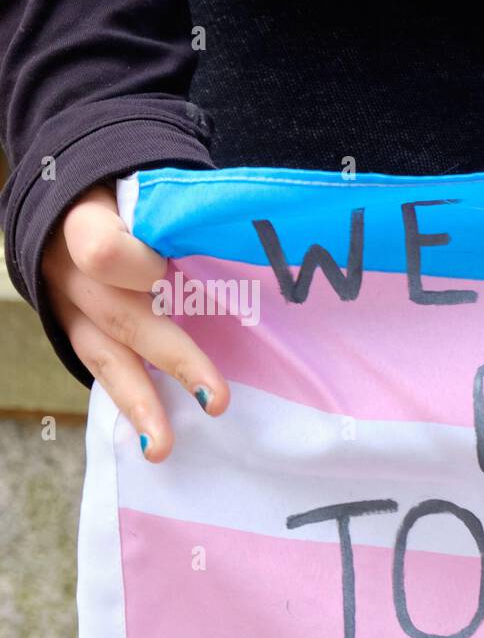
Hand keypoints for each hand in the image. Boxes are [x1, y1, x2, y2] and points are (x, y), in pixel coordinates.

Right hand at [43, 186, 228, 461]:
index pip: (102, 249)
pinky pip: (103, 372)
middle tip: (217, 399)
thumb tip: (262, 233)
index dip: (137, 265)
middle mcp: (71, 270)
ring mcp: (69, 308)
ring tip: (163, 447)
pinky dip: (131, 406)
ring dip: (141, 405)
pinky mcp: (76, 335)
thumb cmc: (131, 197)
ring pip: (105, 358)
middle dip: (173, 359)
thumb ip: (183, 213)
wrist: (68, 202)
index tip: (168, 270)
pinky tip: (152, 442)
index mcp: (86, 223)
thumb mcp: (147, 189)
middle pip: (121, 317)